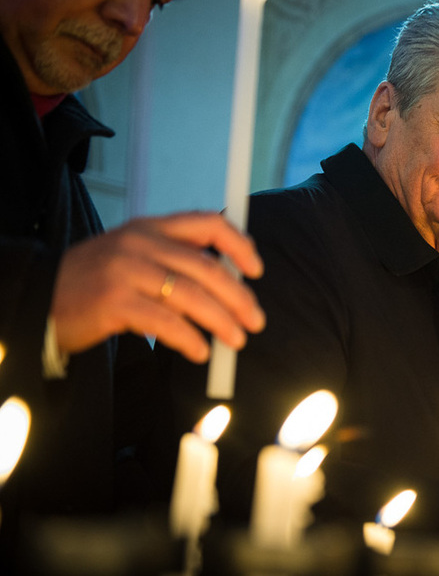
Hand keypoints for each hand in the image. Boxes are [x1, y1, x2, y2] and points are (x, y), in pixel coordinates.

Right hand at [52, 212, 264, 361]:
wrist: (43, 299)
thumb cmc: (98, 282)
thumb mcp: (135, 255)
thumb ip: (176, 258)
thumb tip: (231, 281)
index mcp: (151, 227)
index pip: (208, 223)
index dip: (240, 245)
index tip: (257, 270)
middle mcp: (140, 243)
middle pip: (206, 267)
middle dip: (238, 297)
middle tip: (256, 320)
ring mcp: (124, 271)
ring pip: (190, 295)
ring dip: (220, 321)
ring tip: (236, 340)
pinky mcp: (112, 302)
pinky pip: (164, 322)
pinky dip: (188, 339)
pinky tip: (199, 352)